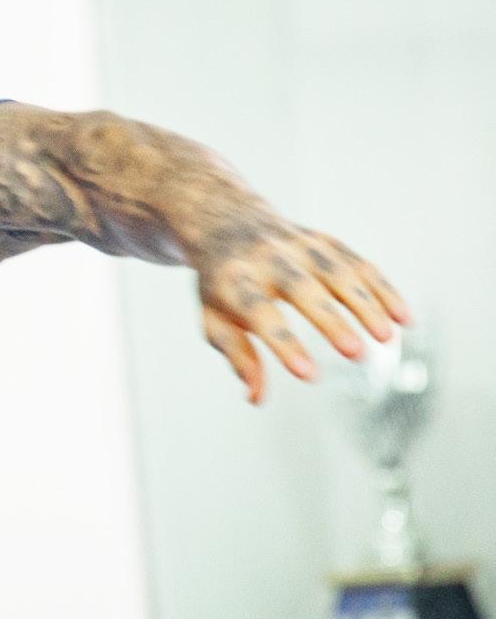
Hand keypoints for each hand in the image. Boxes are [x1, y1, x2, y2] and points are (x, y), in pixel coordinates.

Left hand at [193, 216, 411, 404]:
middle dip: (331, 321)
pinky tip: (404, 318)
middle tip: (356, 355)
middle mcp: (268, 258)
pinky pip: (359, 264)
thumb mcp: (214, 318)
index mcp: (235, 280)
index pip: (259, 313)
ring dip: (366, 304)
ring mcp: (299, 245)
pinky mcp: (324, 242)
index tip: (309, 375)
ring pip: (338, 272)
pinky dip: (383, 289)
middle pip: (302, 288)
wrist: (227, 221)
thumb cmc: (223, 284)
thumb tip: (256, 398)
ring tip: (388, 338)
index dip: (284, 344)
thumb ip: (237, 356)